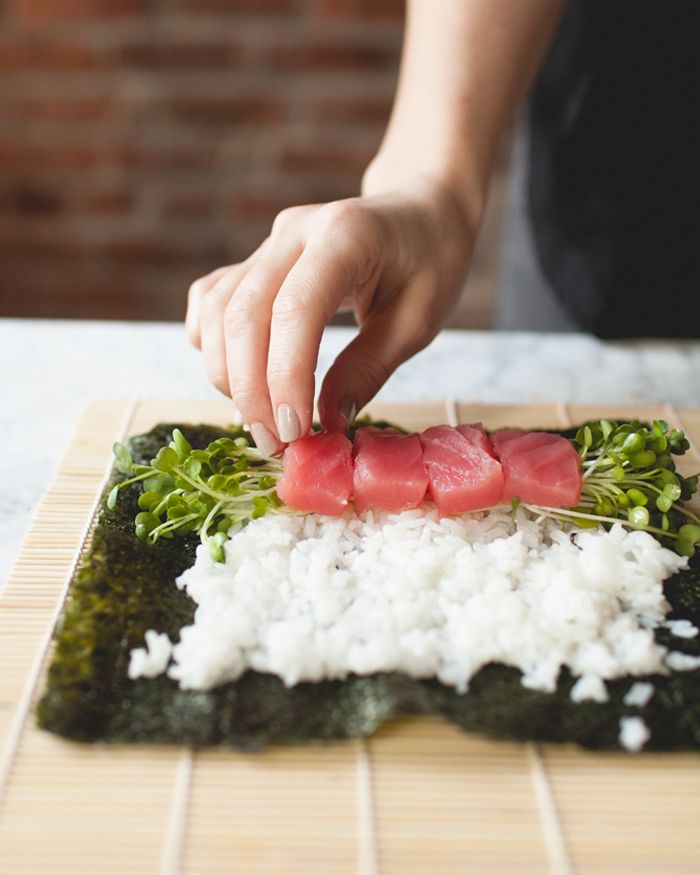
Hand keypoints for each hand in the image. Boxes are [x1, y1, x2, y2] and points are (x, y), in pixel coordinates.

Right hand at [185, 182, 473, 454]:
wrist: (420, 210)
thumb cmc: (430, 261)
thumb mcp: (419, 319)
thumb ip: (369, 367)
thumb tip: (327, 421)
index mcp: (346, 236)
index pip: (296, 309)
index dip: (286, 376)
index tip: (294, 432)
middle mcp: (295, 231)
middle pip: (244, 313)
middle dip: (250, 389)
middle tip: (275, 444)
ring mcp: (269, 242)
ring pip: (219, 309)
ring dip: (227, 374)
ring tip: (261, 421)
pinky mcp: (256, 259)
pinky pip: (213, 299)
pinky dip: (213, 342)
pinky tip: (235, 378)